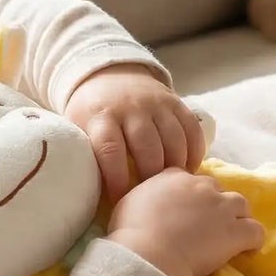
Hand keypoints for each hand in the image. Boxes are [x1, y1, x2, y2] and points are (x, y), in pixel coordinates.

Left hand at [63, 65, 206, 203]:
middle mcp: (131, 108)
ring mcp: (156, 104)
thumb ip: (88, 155)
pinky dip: (194, 152)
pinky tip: (189, 169)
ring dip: (176, 167)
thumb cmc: (94, 113)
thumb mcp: (80, 128)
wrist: (110, 76)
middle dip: (151, 176)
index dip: (117, 178)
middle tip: (152, 197)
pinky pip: (191, 129)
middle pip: (147, 146)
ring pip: (173, 139)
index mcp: (102, 117)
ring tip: (173, 187)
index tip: (121, 199)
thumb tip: (95, 194)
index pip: (110, 149)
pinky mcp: (176, 102)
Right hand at [107, 168, 263, 275]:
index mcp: (173, 176)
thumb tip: (148, 202)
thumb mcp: (128, 202)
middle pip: (217, 188)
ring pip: (241, 204)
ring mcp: (221, 207)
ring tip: (229, 234)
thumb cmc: (131, 231)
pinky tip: (247, 250)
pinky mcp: (236, 231)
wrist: (149, 253)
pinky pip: (255, 231)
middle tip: (206, 224)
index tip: (185, 209)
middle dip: (214, 204)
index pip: (190, 178)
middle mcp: (201, 185)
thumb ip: (145, 195)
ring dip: (236, 217)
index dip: (189, 194)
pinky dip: (253, 240)